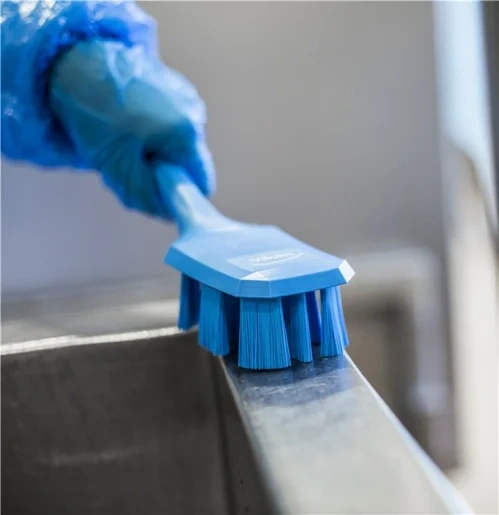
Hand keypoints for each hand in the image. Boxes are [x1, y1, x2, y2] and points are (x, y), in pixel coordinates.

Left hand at [50, 39, 215, 218]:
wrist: (76, 63)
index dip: (180, 195)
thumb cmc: (95, 115)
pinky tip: (130, 123)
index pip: (202, 184)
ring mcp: (188, 98)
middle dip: (163, 173)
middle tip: (129, 164)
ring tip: (125, 140)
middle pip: (189, 165)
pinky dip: (155, 133)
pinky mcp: (176, 89)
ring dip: (156, 153)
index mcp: (186, 134)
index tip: (152, 190)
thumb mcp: (118, 168)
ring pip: (179, 146)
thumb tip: (168, 213)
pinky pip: (173, 126)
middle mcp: (195, 114)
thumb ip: (147, 196)